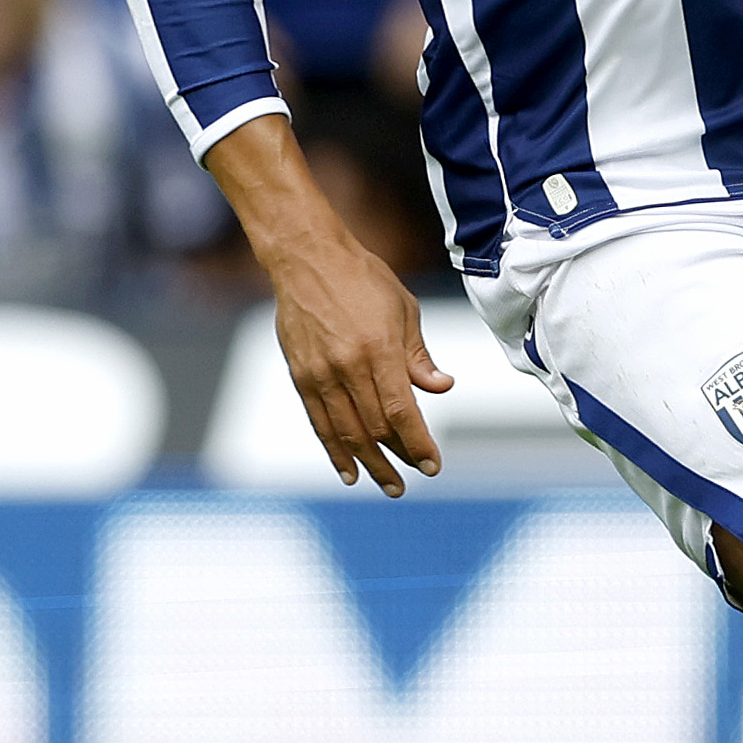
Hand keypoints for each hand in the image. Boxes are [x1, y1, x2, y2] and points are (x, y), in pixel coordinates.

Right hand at [205, 113, 454, 490]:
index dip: (419, 443)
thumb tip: (441, 388)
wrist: (307, 259)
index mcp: (379, 350)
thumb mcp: (404, 310)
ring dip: (369, 463)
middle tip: (414, 478)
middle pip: (376, 428)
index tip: (433, 464)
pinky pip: (319, 422)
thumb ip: (419, 356)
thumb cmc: (363, 279)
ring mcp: (320, 374)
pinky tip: (348, 470)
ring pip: (346, 432)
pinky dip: (334, 450)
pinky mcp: (300, 375)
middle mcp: (348, 367)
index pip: (402, 411)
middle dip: (399, 458)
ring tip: (387, 484)